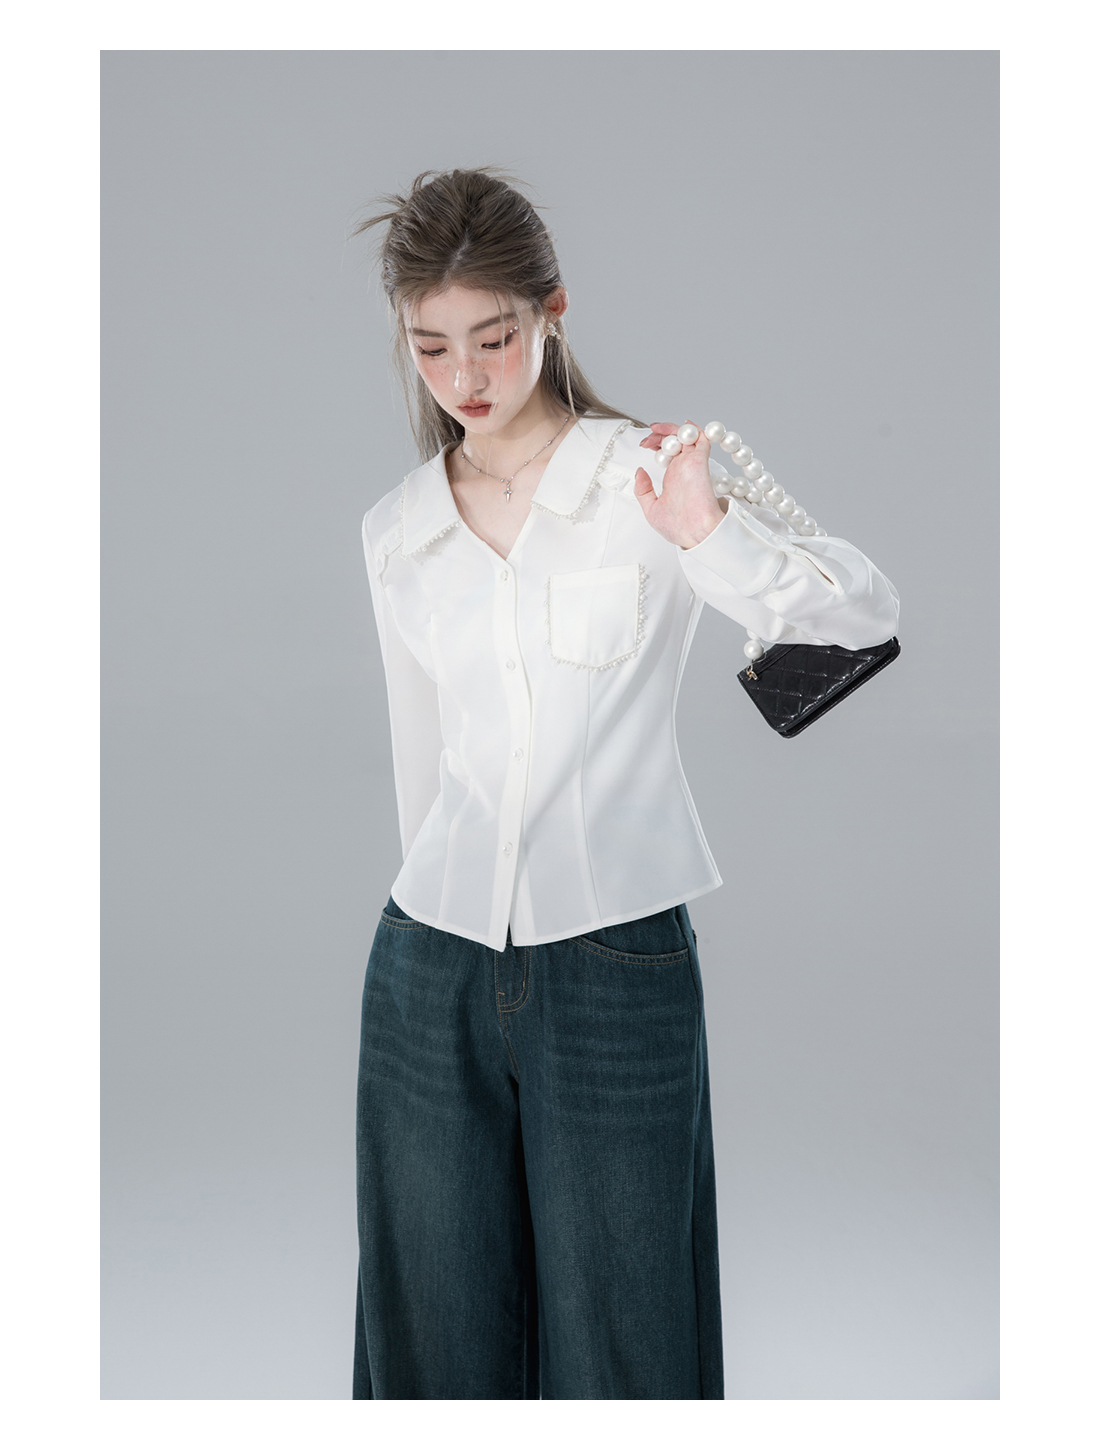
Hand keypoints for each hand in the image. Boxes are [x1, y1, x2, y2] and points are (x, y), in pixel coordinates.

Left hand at [635, 421, 725, 548]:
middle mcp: (683, 468)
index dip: (656, 444)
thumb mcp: (651, 508)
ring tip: (656, 428)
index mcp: (674, 477)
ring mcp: (691, 464)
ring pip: (685, 435)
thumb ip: (643, 490)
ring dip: (671, 427)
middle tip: (648, 437)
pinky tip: (685, 425)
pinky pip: (700, 438)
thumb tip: (640, 471)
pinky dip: (693, 429)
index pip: (667, 452)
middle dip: (659, 434)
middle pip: (674, 441)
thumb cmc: (678, 528)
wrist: (696, 534)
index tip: (644, 445)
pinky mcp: (700, 462)